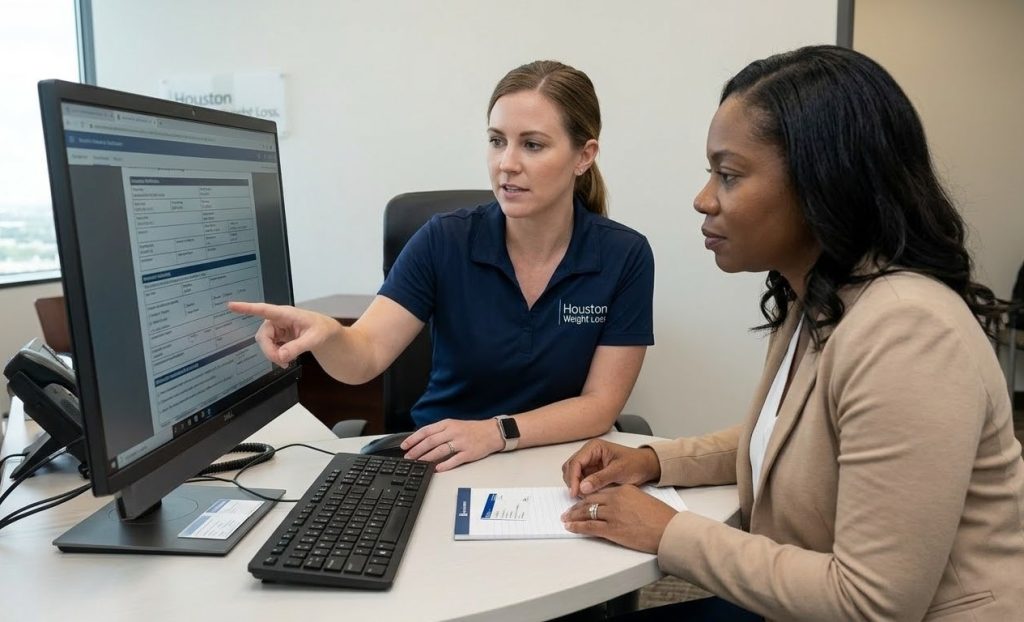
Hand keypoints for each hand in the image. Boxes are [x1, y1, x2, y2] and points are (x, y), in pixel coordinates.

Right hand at [227, 301, 339, 366]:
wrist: (325, 334)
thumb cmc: (321, 330)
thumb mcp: (314, 339)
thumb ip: (297, 347)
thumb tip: (280, 357)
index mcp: (286, 314)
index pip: (264, 310)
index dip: (247, 308)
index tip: (231, 306)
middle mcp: (277, 319)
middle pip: (262, 336)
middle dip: (269, 351)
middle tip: (282, 362)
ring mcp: (276, 328)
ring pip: (264, 343)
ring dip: (272, 354)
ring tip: (287, 362)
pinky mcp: (277, 336)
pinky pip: (269, 347)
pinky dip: (275, 355)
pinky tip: (285, 360)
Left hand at [400, 418, 503, 471]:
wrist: (492, 432)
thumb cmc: (472, 430)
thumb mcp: (454, 425)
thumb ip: (440, 431)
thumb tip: (423, 441)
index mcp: (448, 424)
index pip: (426, 431)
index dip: (413, 439)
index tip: (404, 446)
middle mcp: (453, 432)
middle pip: (430, 441)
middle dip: (417, 450)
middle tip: (408, 458)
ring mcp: (461, 443)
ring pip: (439, 451)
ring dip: (427, 458)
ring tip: (419, 463)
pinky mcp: (468, 453)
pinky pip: (453, 460)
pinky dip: (444, 465)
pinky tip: (436, 469)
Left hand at [561, 485, 677, 552]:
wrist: (668, 530)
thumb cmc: (661, 518)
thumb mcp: (643, 500)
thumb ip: (628, 499)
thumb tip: (618, 506)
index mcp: (624, 490)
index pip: (600, 491)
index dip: (588, 496)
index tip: (581, 500)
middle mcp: (616, 499)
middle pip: (590, 500)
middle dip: (577, 506)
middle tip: (568, 509)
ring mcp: (613, 514)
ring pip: (587, 512)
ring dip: (573, 516)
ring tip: (565, 518)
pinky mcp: (612, 529)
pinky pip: (589, 527)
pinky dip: (577, 526)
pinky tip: (570, 527)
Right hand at [562, 439, 660, 497]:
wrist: (646, 467)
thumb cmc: (635, 464)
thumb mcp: (619, 471)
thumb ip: (600, 478)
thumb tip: (582, 487)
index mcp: (594, 448)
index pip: (576, 462)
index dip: (573, 478)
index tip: (575, 492)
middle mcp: (589, 453)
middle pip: (570, 467)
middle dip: (572, 482)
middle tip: (578, 496)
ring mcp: (590, 463)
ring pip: (573, 474)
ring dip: (576, 485)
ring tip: (584, 496)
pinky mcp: (592, 472)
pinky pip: (581, 480)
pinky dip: (581, 488)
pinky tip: (588, 495)